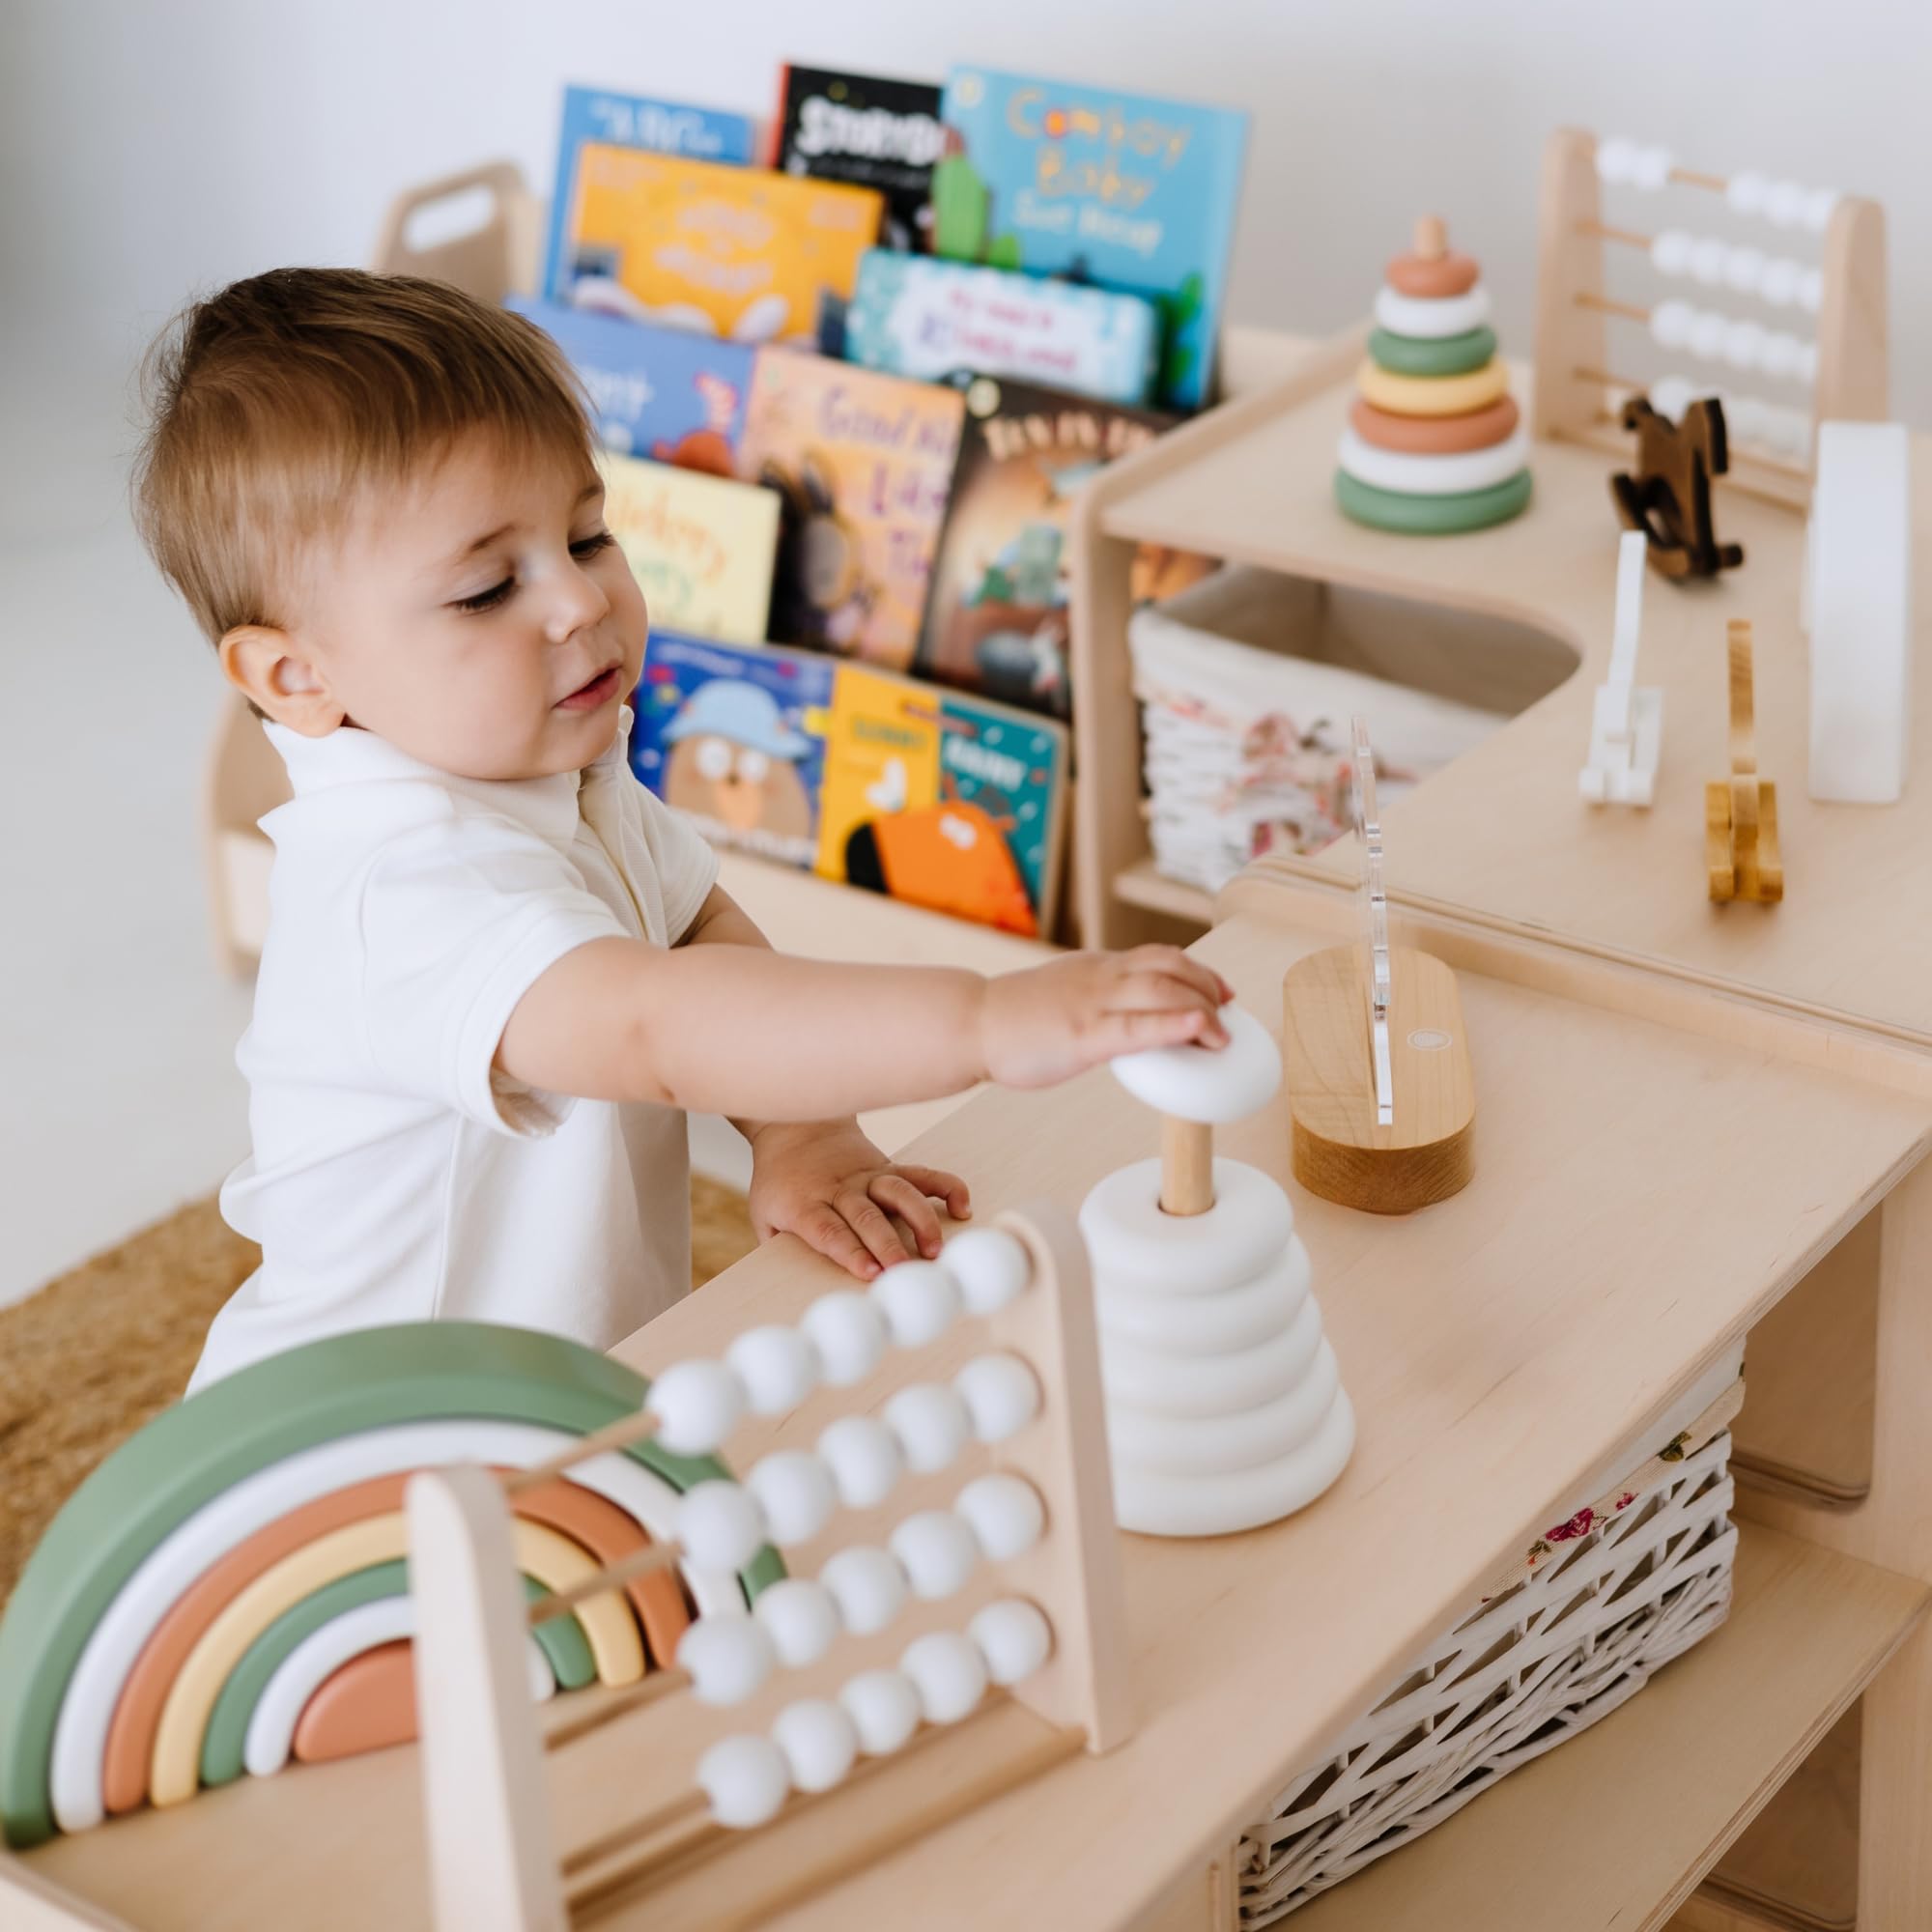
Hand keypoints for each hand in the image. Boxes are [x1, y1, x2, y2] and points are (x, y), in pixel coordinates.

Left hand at [745, 1119, 971, 1281]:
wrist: (796, 1126)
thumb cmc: (780, 1181)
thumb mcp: (764, 1213)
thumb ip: (779, 1245)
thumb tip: (795, 1282)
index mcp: (805, 1203)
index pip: (829, 1229)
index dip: (849, 1250)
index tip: (869, 1272)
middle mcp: (840, 1188)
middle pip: (867, 1216)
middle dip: (887, 1245)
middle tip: (904, 1272)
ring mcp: (867, 1176)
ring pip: (898, 1193)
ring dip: (920, 1220)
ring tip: (935, 1250)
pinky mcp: (888, 1167)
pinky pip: (921, 1173)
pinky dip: (945, 1186)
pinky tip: (962, 1206)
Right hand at [979, 947, 1232, 1089]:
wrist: (973, 1023)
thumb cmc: (1016, 1018)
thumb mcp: (1066, 993)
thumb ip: (1100, 999)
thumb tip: (1132, 1019)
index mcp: (1098, 967)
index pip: (1161, 956)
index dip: (1199, 971)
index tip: (1221, 992)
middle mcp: (1102, 977)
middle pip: (1172, 968)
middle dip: (1210, 989)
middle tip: (1228, 1013)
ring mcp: (1094, 1004)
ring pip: (1163, 990)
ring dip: (1204, 1008)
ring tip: (1222, 1033)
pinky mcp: (1084, 1035)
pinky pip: (1138, 1026)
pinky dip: (1175, 1024)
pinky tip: (1199, 1029)